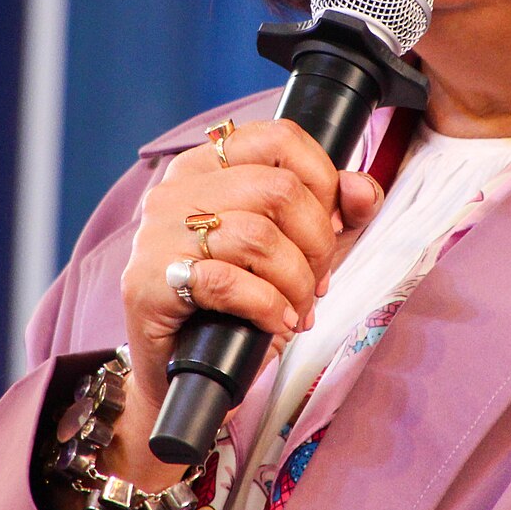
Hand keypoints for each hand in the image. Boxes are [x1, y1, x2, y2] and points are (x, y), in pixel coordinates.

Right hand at [104, 118, 384, 491]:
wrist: (176, 371)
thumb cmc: (234, 303)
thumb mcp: (293, 251)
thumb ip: (334, 215)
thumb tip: (362, 189)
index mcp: (206, 166)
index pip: (279, 138)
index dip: (322, 181)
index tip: (330, 225)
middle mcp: (176, 190)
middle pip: (278, 189)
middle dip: (316, 243)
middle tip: (317, 281)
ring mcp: (157, 235)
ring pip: (258, 236)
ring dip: (296, 282)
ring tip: (298, 308)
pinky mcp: (148, 283)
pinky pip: (229, 283)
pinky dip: (269, 307)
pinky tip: (276, 322)